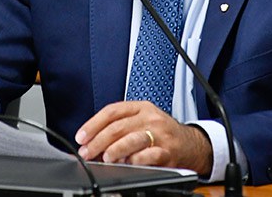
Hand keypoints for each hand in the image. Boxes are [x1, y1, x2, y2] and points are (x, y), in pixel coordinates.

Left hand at [75, 101, 211, 175]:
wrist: (191, 144)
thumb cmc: (161, 133)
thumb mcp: (142, 121)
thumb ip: (120, 127)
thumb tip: (92, 142)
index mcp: (141, 107)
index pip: (112, 111)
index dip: (93, 124)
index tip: (81, 136)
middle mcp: (151, 118)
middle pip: (118, 127)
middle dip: (98, 141)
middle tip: (86, 152)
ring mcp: (160, 134)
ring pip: (131, 139)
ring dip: (114, 150)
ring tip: (104, 158)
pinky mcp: (168, 152)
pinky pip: (148, 156)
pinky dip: (134, 161)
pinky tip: (126, 164)